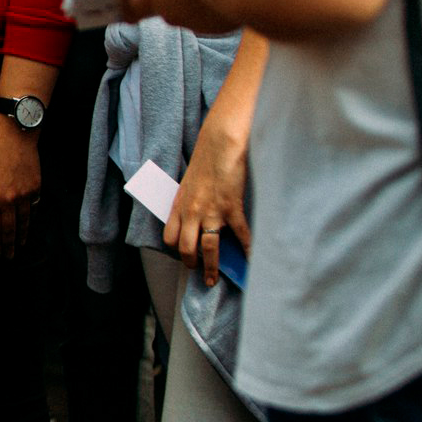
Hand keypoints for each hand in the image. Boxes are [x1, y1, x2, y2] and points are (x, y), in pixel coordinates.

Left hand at [0, 115, 40, 258]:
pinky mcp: (35, 189)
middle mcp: (7, 201)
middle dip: (7, 247)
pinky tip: (27, 228)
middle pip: (7, 230)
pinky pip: (33, 211)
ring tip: (18, 247)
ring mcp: (23, 196)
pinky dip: (30, 222)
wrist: (14, 135)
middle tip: (7, 258)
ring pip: (22, 224)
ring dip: (20, 238)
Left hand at [162, 117, 251, 287]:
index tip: (184, 257)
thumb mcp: (191, 182)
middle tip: (199, 274)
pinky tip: (251, 260)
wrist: (220, 142)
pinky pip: (240, 235)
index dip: (176, 250)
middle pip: (186, 247)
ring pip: (208, 247)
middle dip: (192, 264)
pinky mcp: (231, 207)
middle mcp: (191, 210)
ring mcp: (211, 211)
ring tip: (215, 279)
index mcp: (179, 204)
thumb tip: (199, 220)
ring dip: (212, 266)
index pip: (170, 236)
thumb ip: (192, 202)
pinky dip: (247, 250)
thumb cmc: (207, 159)